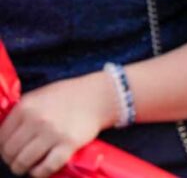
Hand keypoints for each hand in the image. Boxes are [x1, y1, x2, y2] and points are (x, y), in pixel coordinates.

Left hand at [0, 72, 116, 176]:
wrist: (99, 96)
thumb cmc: (68, 95)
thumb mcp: (40, 96)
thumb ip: (22, 112)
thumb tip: (5, 134)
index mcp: (26, 106)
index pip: (1, 137)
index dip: (3, 147)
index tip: (10, 150)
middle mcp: (36, 120)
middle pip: (10, 151)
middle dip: (12, 160)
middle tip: (18, 160)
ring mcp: (53, 133)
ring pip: (24, 162)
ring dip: (22, 168)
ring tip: (28, 167)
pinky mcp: (69, 144)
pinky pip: (46, 167)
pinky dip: (40, 172)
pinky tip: (40, 170)